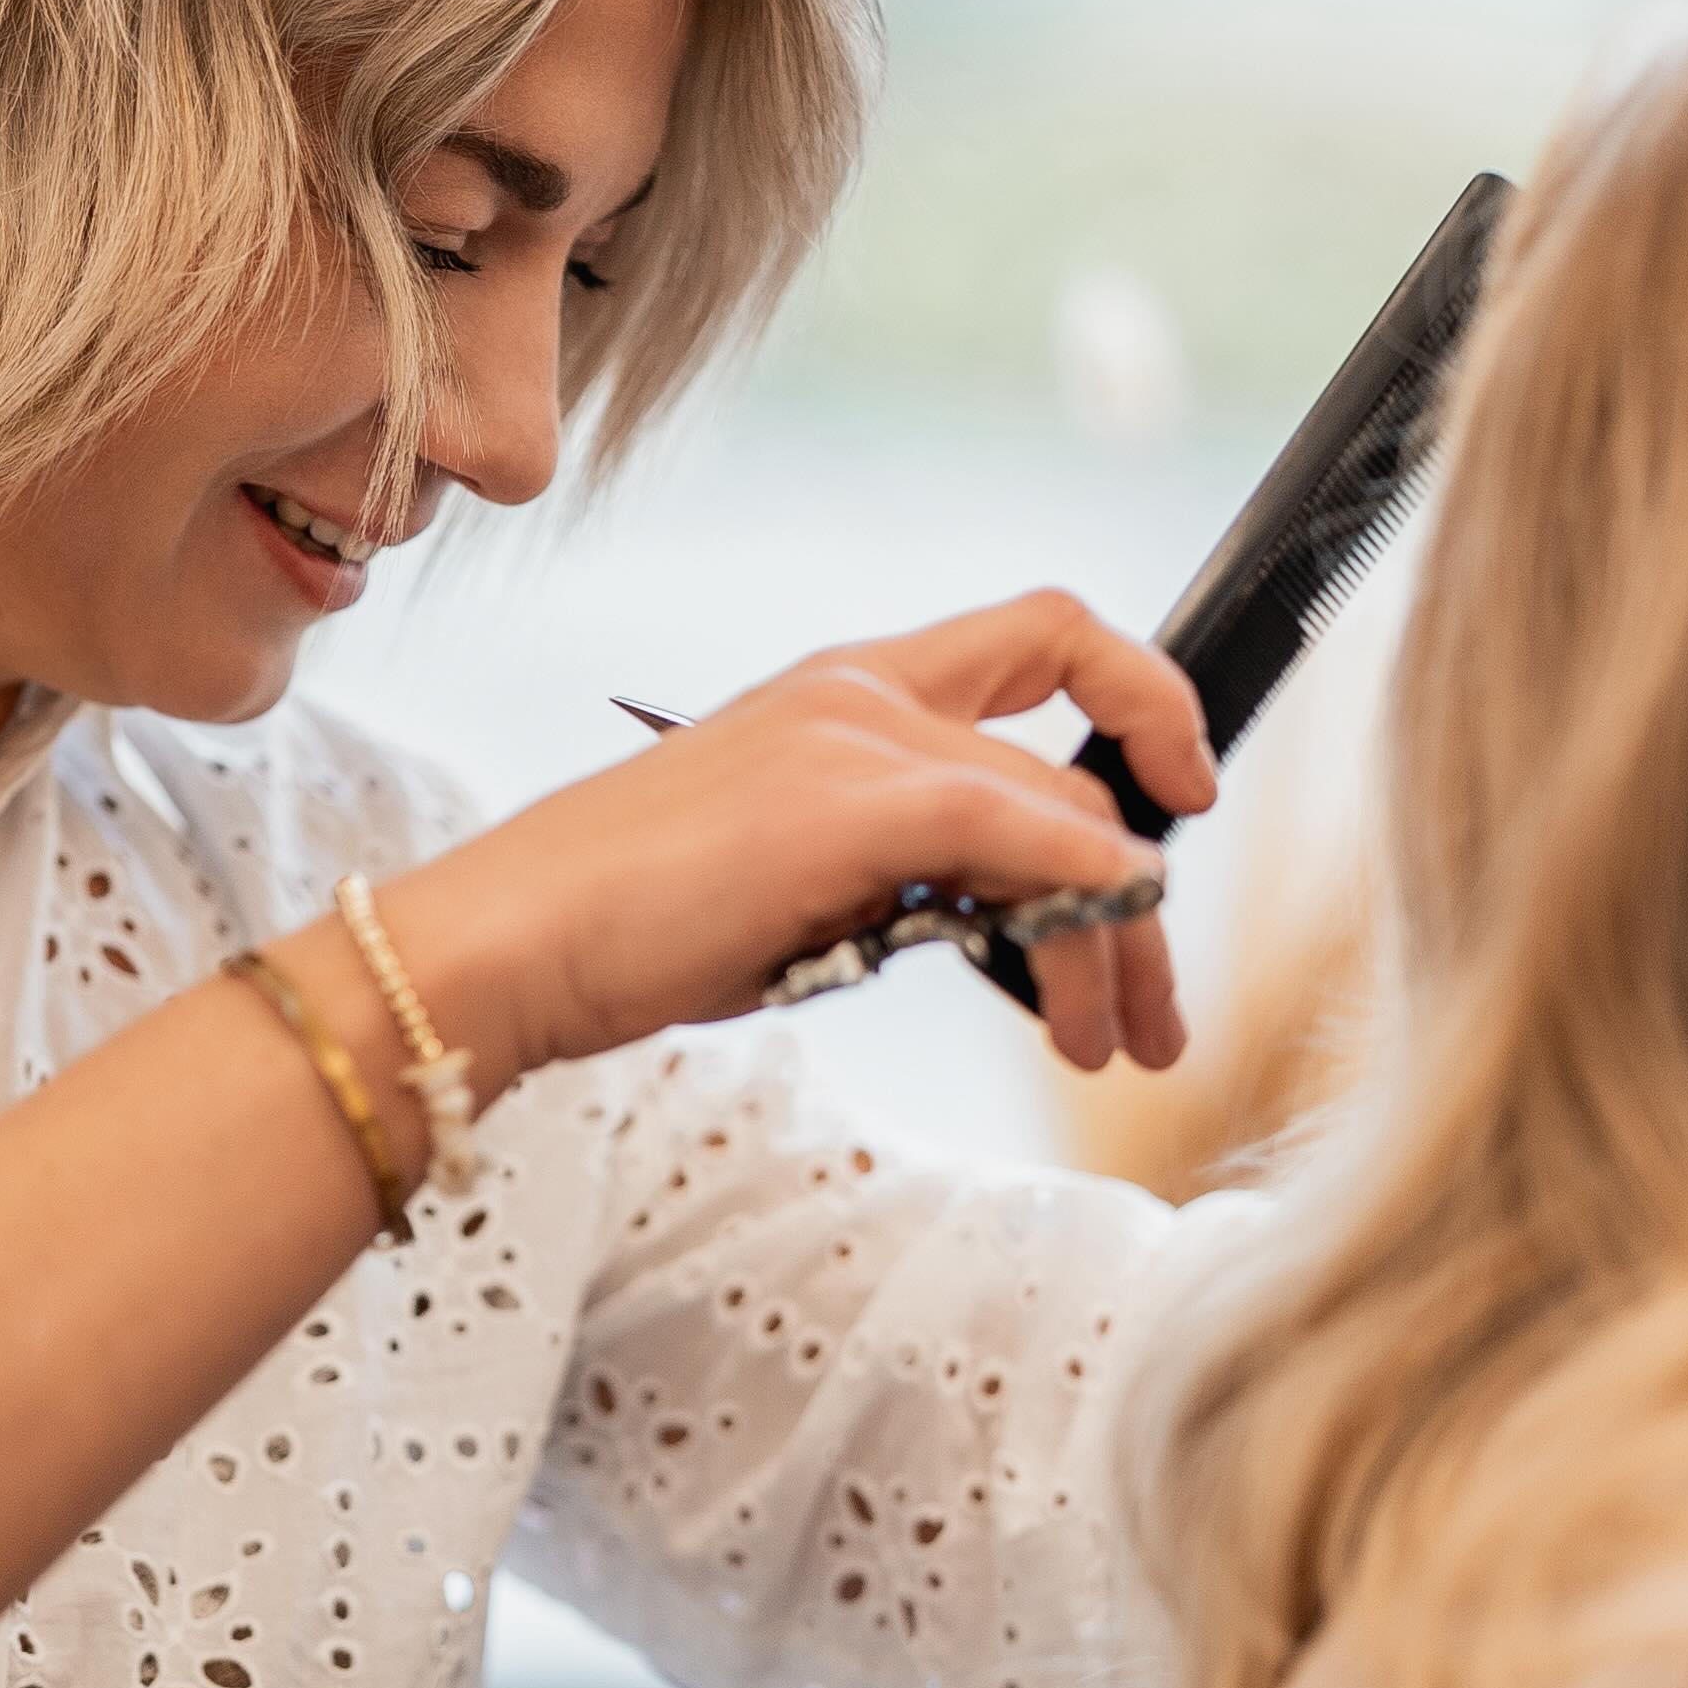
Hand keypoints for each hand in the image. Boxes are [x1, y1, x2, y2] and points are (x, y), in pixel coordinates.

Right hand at [382, 597, 1217, 1090]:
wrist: (511, 945)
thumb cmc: (623, 930)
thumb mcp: (791, 887)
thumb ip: (896, 879)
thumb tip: (999, 926)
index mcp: (843, 690)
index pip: (1039, 638)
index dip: (1138, 698)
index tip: (1176, 801)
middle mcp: (861, 691)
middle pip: (1076, 748)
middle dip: (1141, 894)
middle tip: (1150, 1014)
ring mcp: (854, 738)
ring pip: (1063, 816)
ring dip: (1116, 944)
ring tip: (1113, 1049)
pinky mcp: (847, 805)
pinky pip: (1020, 834)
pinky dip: (1084, 903)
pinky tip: (1091, 991)